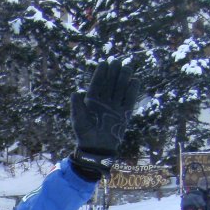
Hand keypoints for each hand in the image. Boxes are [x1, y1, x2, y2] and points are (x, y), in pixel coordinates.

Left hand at [70, 60, 139, 179]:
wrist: (97, 148)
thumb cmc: (85, 135)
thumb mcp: (79, 121)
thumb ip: (77, 107)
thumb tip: (75, 92)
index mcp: (91, 102)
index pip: (97, 84)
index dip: (100, 74)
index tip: (104, 63)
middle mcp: (104, 102)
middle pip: (110, 84)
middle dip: (113, 72)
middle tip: (117, 61)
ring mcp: (114, 106)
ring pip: (120, 89)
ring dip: (123, 78)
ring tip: (127, 66)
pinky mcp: (124, 113)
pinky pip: (129, 99)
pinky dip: (132, 90)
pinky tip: (134, 80)